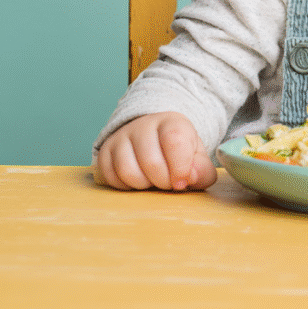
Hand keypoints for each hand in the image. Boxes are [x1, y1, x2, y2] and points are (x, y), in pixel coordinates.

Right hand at [93, 112, 217, 190]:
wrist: (153, 135)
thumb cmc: (177, 150)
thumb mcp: (196, 156)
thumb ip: (202, 169)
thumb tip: (191, 178)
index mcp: (171, 122)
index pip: (174, 141)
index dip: (180, 167)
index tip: (182, 182)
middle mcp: (143, 125)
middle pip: (151, 162)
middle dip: (163, 181)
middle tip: (168, 183)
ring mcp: (121, 137)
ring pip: (127, 171)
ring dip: (143, 185)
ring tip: (152, 181)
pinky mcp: (105, 151)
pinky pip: (110, 177)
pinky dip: (125, 186)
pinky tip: (137, 180)